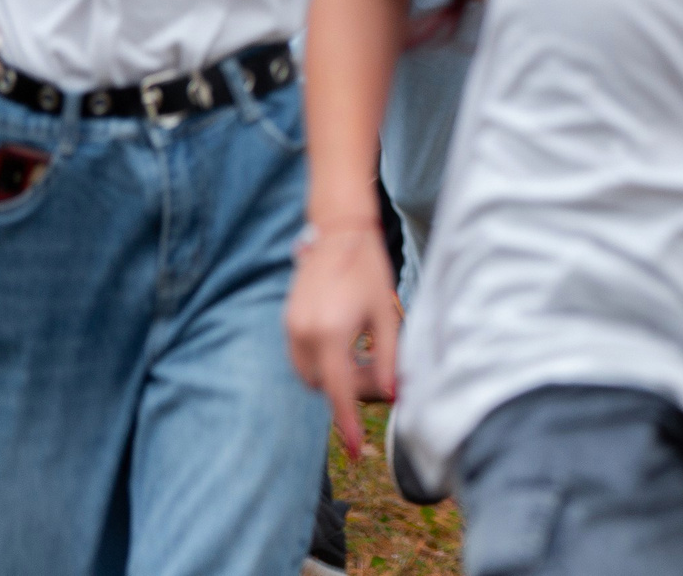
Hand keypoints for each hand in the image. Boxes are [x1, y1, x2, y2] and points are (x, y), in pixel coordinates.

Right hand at [285, 224, 400, 456]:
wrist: (340, 232)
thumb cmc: (370, 271)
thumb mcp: (386, 315)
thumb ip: (388, 358)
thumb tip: (395, 395)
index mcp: (330, 333)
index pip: (339, 392)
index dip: (348, 423)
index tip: (354, 451)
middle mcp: (304, 334)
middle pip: (324, 385)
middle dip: (348, 390)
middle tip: (378, 376)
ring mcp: (291, 328)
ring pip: (310, 374)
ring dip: (333, 376)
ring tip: (363, 355)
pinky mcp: (288, 321)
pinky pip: (302, 358)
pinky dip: (322, 362)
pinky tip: (345, 344)